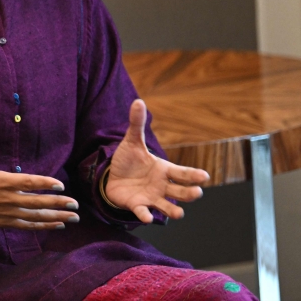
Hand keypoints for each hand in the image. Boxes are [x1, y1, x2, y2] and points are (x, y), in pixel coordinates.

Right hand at [0, 111, 79, 229]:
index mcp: (1, 181)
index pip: (28, 182)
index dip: (45, 183)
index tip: (61, 185)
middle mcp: (7, 199)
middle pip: (37, 202)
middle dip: (58, 203)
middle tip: (75, 204)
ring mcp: (6, 213)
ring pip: (36, 216)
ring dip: (56, 217)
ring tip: (73, 217)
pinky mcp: (4, 223)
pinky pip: (27, 226)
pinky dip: (43, 226)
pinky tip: (57, 225)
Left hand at [105, 99, 209, 223]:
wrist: (112, 176)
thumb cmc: (129, 161)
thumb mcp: (132, 141)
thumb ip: (137, 124)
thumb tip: (138, 101)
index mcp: (165, 170)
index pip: (184, 173)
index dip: (194, 175)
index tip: (205, 176)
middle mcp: (162, 186)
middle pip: (181, 191)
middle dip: (190, 193)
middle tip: (197, 192)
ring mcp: (151, 197)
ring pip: (167, 207)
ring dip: (173, 210)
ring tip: (179, 213)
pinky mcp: (137, 205)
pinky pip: (143, 212)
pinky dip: (145, 215)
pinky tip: (147, 217)